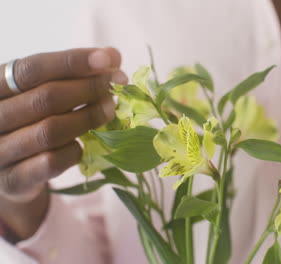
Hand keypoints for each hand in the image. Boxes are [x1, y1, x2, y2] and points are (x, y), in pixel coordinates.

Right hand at [0, 48, 126, 240]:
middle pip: (45, 99)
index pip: (33, 69)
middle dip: (89, 89)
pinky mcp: (13, 179)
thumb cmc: (31, 121)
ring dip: (88, 118)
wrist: (11, 169)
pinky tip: (86, 143)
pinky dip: (75, 150)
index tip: (109, 59)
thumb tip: (113, 58)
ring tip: (110, 109)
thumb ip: (71, 75)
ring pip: (50, 131)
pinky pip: (51, 162)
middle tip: (118, 85)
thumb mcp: (41, 92)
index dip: (74, 62)